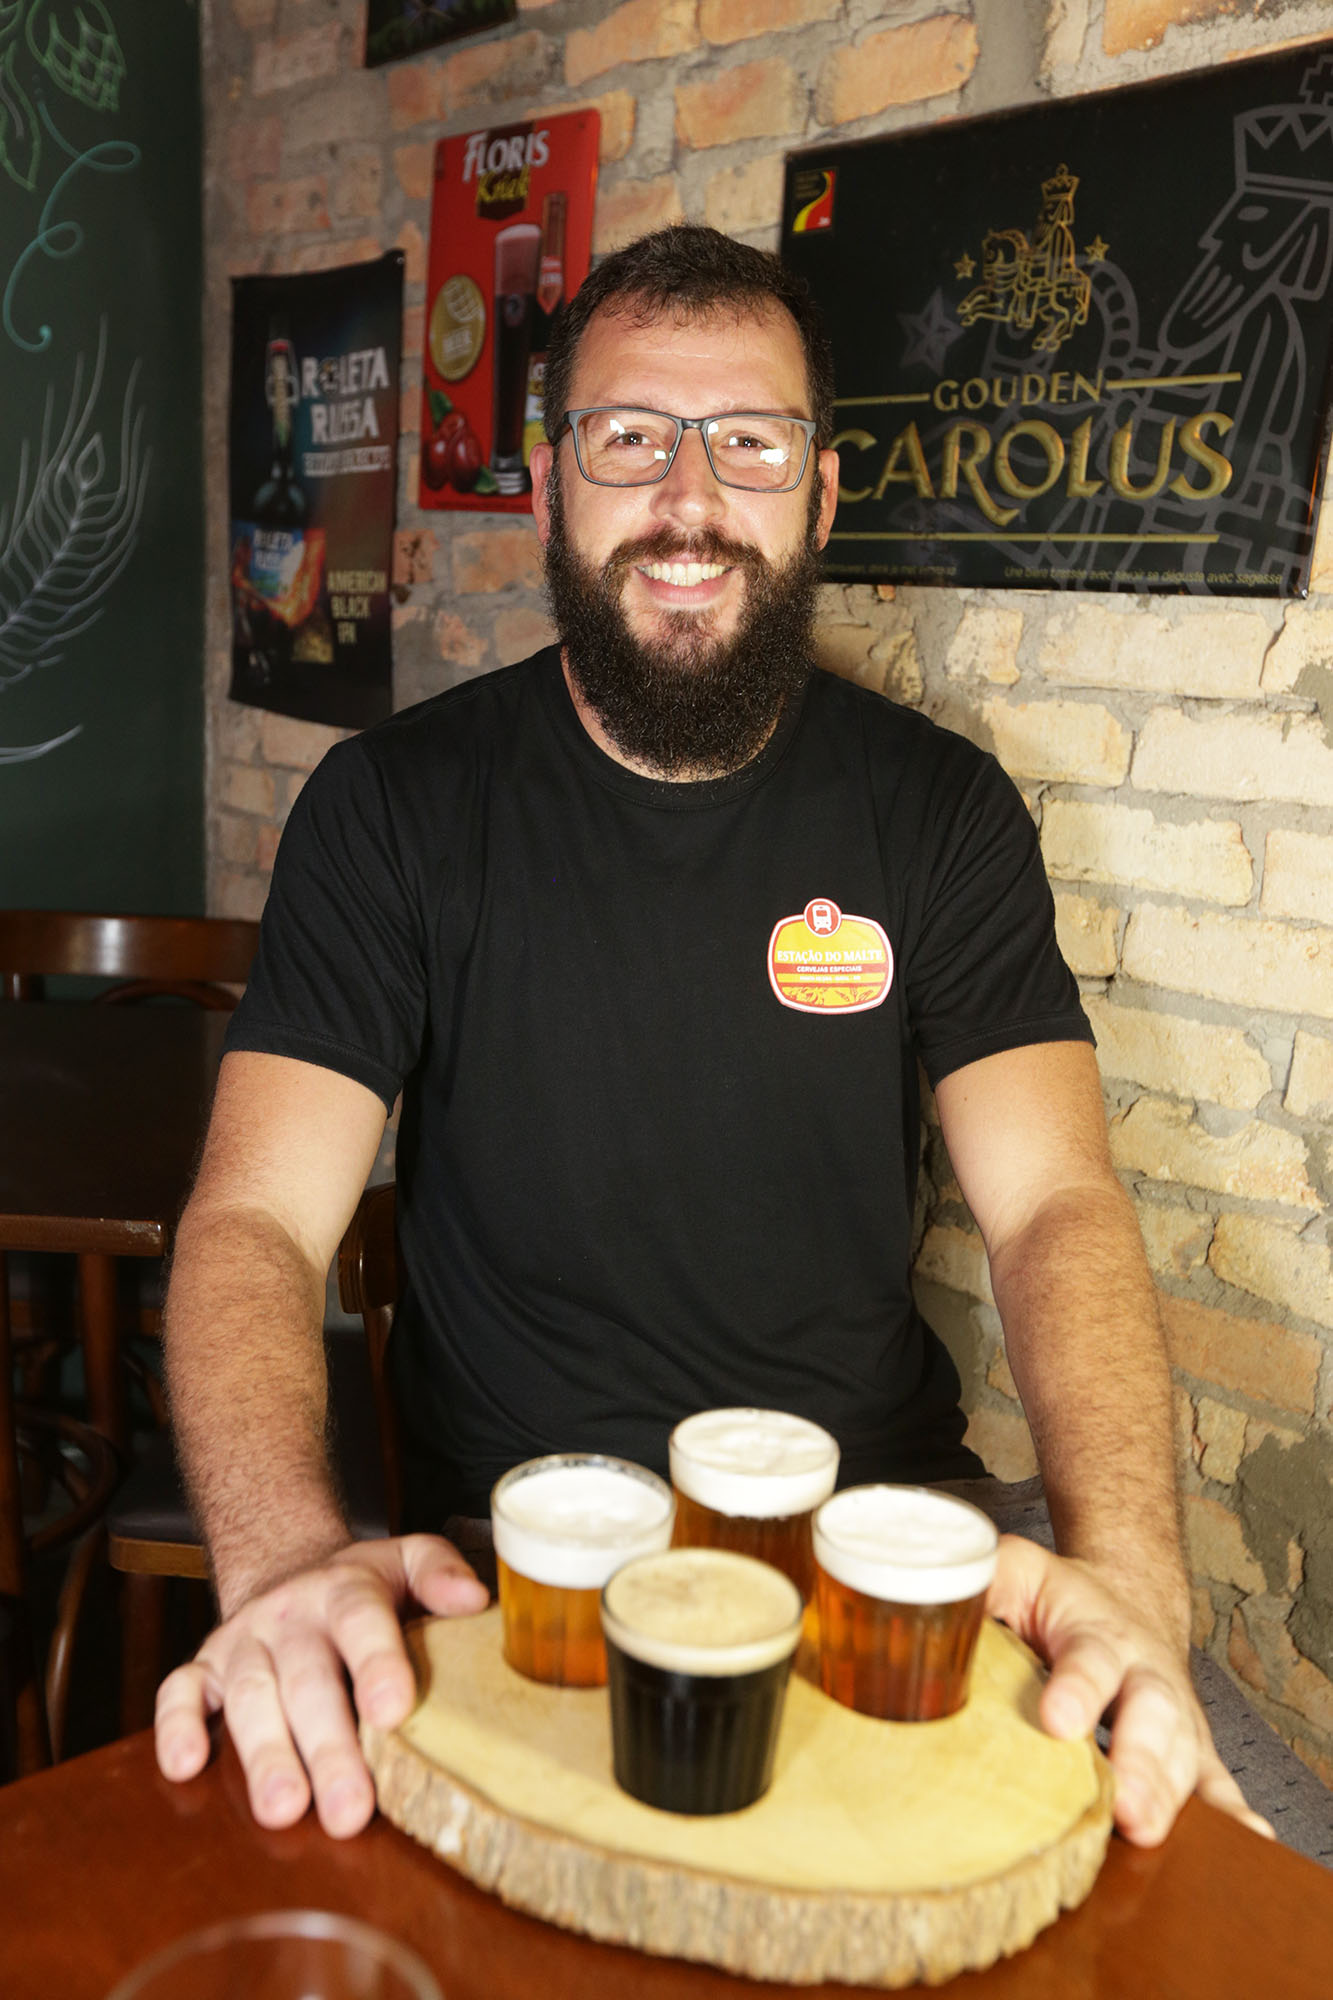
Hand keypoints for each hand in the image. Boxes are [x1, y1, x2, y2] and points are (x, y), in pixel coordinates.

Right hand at [154, 1535, 488, 1837]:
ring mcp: (243, 1642)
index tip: (394, 1712)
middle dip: (327, 1747)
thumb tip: (473, 1599)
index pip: (362, 1621)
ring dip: (264, 1754)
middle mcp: (291, 1616)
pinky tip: (185, 1765)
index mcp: (346, 1590)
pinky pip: (179, 1692)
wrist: (285, 1566)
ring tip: (284, 1809)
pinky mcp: (204, 1666)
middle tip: (350, 1808)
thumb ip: (439, 1572)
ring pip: (249, 1695)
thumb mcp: (407, 1560)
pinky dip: (176, 1726)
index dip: (377, 1664)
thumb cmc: (361, 1586)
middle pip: (308, 1681)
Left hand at [988, 1534, 1274, 1846]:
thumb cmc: (1061, 1596)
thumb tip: (938, 1605)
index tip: (1058, 1721)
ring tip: (1150, 1832)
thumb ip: (983, 1585)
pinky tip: (1247, 1837)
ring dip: (1172, 1796)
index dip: (1077, 1689)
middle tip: (1125, 1806)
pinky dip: (1230, 1810)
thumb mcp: (1018, 1571)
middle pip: (1152, 1716)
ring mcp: (1173, 1712)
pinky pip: (1216, 1778)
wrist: (1128, 1596)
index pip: (1089, 1659)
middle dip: (1140, 1763)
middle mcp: (1145, 1673)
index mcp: (1097, 1632)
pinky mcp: (1190, 1746)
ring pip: (1185, 1755)